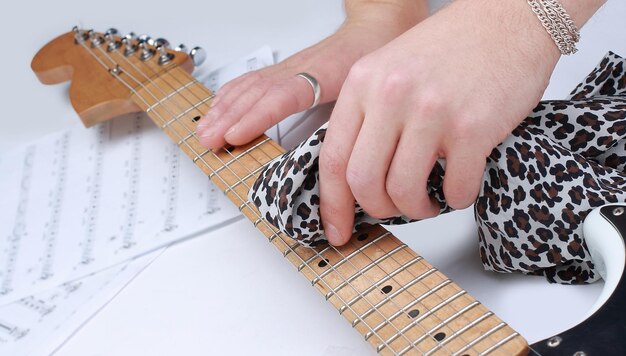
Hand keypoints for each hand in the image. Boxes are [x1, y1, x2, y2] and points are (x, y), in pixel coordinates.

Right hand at [196, 0, 427, 148]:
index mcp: (322, 75)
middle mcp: (300, 69)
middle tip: (210, 142)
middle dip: (228, 118)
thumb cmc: (378, 54)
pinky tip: (220, 105)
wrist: (378, 26)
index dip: (256, 117)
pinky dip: (231, 94)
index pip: (282, 96)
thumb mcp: (376, 92)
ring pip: (250, 86)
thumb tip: (347, 161)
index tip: (235, 135)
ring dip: (224, 109)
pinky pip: (252, 79)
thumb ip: (357, 123)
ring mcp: (290, 68)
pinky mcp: (286, 69)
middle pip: (256, 93)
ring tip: (206, 131)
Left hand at [319, 0, 563, 244]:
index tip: (337, 228)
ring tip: (429, 200)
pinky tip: (459, 185)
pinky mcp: (472, 127)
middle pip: (363, 182)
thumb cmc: (455, 44)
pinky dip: (456, 198)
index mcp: (364, 82)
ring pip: (404, 191)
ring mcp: (431, 111)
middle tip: (394, 208)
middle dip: (378, 209)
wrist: (510, 17)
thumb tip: (356, 174)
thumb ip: (368, 115)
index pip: (332, 158)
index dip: (332, 203)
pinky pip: (455, 188)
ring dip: (417, 209)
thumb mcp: (391, 69)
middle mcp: (391, 95)